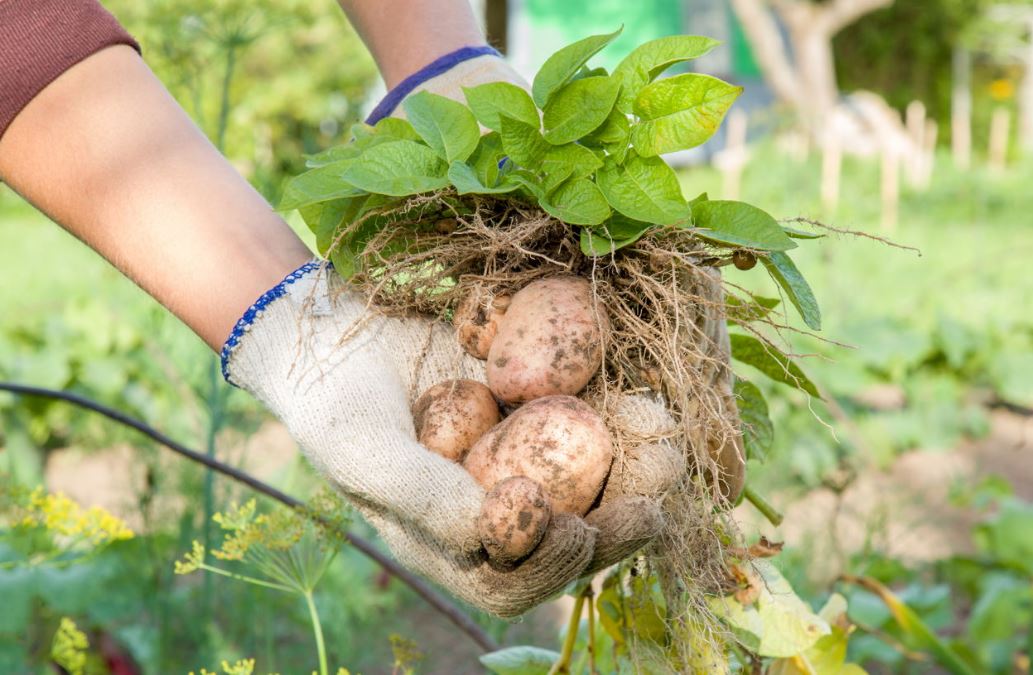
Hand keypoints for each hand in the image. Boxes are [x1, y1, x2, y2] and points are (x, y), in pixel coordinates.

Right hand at [223, 263, 677, 615]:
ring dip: (634, 471)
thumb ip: (424, 499)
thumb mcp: (367, 452)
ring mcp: (522, 458)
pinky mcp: (539, 409)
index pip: (513, 582)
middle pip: (570, 538)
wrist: (333, 330)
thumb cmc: (335, 403)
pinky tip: (641, 399)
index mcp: (453, 543)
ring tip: (663, 443)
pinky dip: (619, 418)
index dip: (551, 570)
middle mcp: (497, 508)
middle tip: (652, 502)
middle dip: (616, 526)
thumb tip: (498, 533)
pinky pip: (587, 425)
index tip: (576, 530)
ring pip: (593, 482)